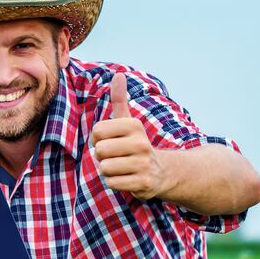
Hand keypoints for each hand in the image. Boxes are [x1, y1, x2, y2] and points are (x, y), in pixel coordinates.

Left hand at [89, 73, 169, 200]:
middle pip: (99, 151)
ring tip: (122, 167)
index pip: (97, 131)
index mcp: (134, 125)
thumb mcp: (129, 122)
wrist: (163, 172)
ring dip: (108, 171)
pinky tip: (127, 178)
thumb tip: (118, 75)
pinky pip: (112, 183)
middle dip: (102, 157)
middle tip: (117, 156)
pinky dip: (115, 183)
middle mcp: (141, 143)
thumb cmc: (136, 145)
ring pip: (105, 168)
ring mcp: (143, 163)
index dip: (98, 139)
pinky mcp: (143, 183)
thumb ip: (120, 100)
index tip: (110, 141)